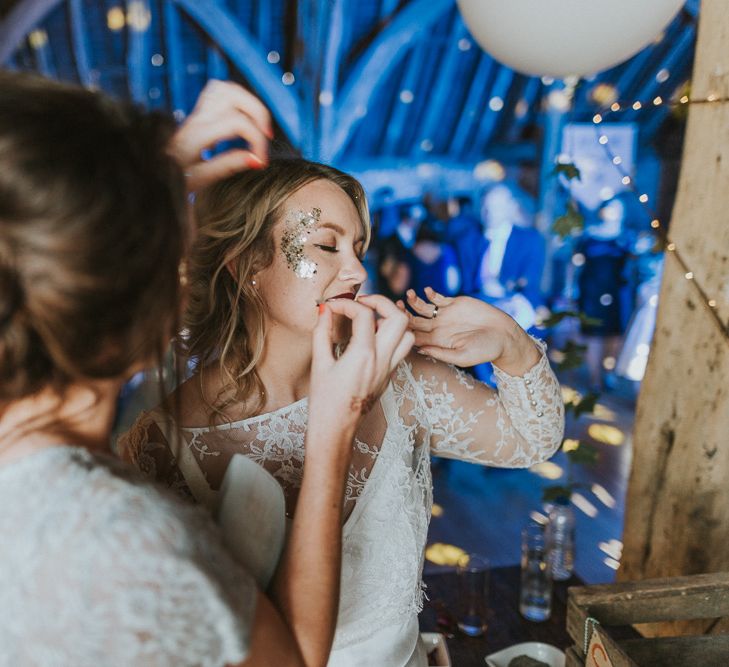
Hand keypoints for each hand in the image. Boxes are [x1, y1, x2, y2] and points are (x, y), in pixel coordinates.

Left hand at [168, 80, 271, 191]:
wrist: (151, 175)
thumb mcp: (199, 180)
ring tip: (258, 124)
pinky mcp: (196, 114)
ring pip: (225, 88)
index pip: (236, 123)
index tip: (262, 162)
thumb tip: (256, 159)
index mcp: (195, 136)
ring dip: (248, 102)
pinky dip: (235, 100)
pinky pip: (217, 92)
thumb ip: (227, 166)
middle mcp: (194, 119)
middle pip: (233, 95)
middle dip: (258, 112)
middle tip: (267, 136)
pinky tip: (242, 118)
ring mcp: (194, 114)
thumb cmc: (172, 180)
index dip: (257, 140)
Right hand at [310, 296, 412, 430]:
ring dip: (392, 321)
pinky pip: (401, 349)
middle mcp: (382, 360)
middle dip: (381, 302)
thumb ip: (322, 333)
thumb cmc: (324, 402)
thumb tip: (325, 311)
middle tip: (361, 303)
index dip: (346, 303)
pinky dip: (391, 336)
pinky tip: (371, 338)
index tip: (331, 306)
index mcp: (363, 356)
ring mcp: (389, 369)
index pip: (364, 314)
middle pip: (399, 318)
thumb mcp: (318, 364)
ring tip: (369, 320)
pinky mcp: (389, 376)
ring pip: (408, 334)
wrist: (336, 431)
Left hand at [399, 286, 539, 374]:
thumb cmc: (485, 351)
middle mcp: (438, 328)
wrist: (504, 336)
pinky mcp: (455, 303)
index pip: (414, 336)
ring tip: (410, 295)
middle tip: (397, 306)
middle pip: (414, 320)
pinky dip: (430, 293)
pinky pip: (438, 298)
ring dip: (414, 301)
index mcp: (437, 342)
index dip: (403, 330)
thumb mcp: (463, 356)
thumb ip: (441, 353)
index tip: (395, 324)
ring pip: (423, 307)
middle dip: (403, 313)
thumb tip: (419, 349)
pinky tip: (426, 291)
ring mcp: (445, 315)